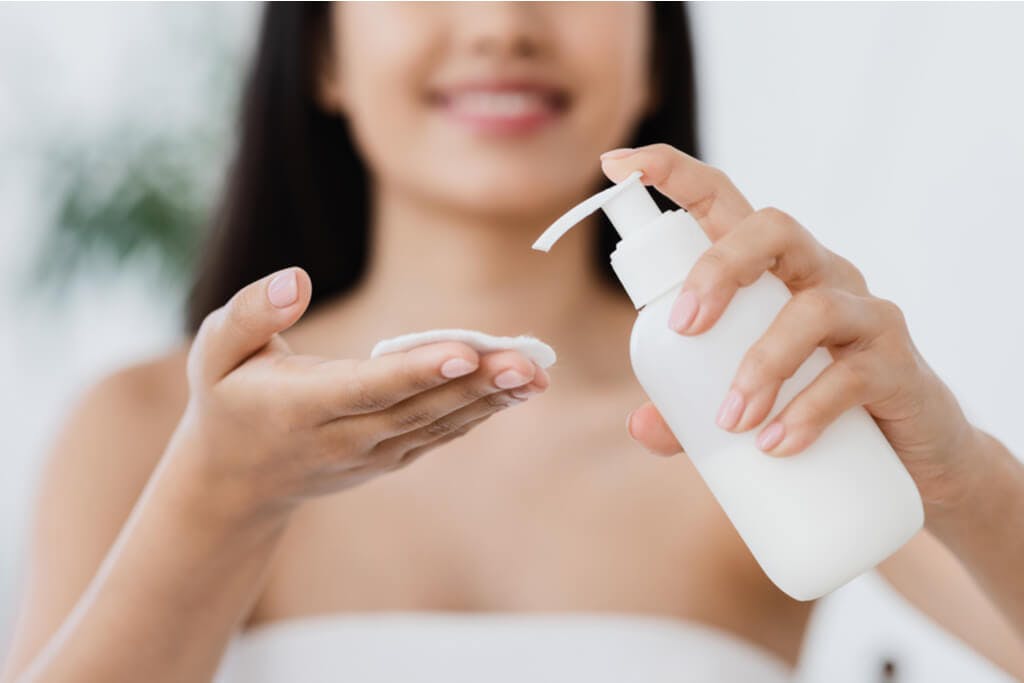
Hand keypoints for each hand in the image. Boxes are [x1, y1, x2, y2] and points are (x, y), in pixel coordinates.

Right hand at [175, 267, 547, 516]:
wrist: (234, 482)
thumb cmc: (227, 400)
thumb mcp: (214, 352)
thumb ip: (251, 314)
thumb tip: (297, 279)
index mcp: (300, 408)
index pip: (368, 388)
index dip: (418, 371)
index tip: (466, 351)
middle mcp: (342, 438)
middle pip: (418, 408)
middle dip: (475, 383)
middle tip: (528, 361)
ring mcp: (370, 455)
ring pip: (437, 424)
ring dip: (489, 399)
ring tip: (537, 372)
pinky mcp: (390, 459)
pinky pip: (440, 434)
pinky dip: (478, 411)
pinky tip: (516, 389)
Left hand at [601, 144, 975, 508]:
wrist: (904, 457)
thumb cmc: (807, 408)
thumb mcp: (741, 404)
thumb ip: (686, 415)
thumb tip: (640, 426)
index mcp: (769, 270)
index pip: (723, 202)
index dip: (673, 173)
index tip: (618, 166)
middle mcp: (818, 274)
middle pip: (774, 228)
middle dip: (719, 269)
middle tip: (683, 329)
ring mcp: (863, 314)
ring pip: (814, 308)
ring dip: (762, 364)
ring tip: (731, 421)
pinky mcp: (896, 363)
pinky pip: (852, 375)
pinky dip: (807, 410)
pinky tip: (776, 444)